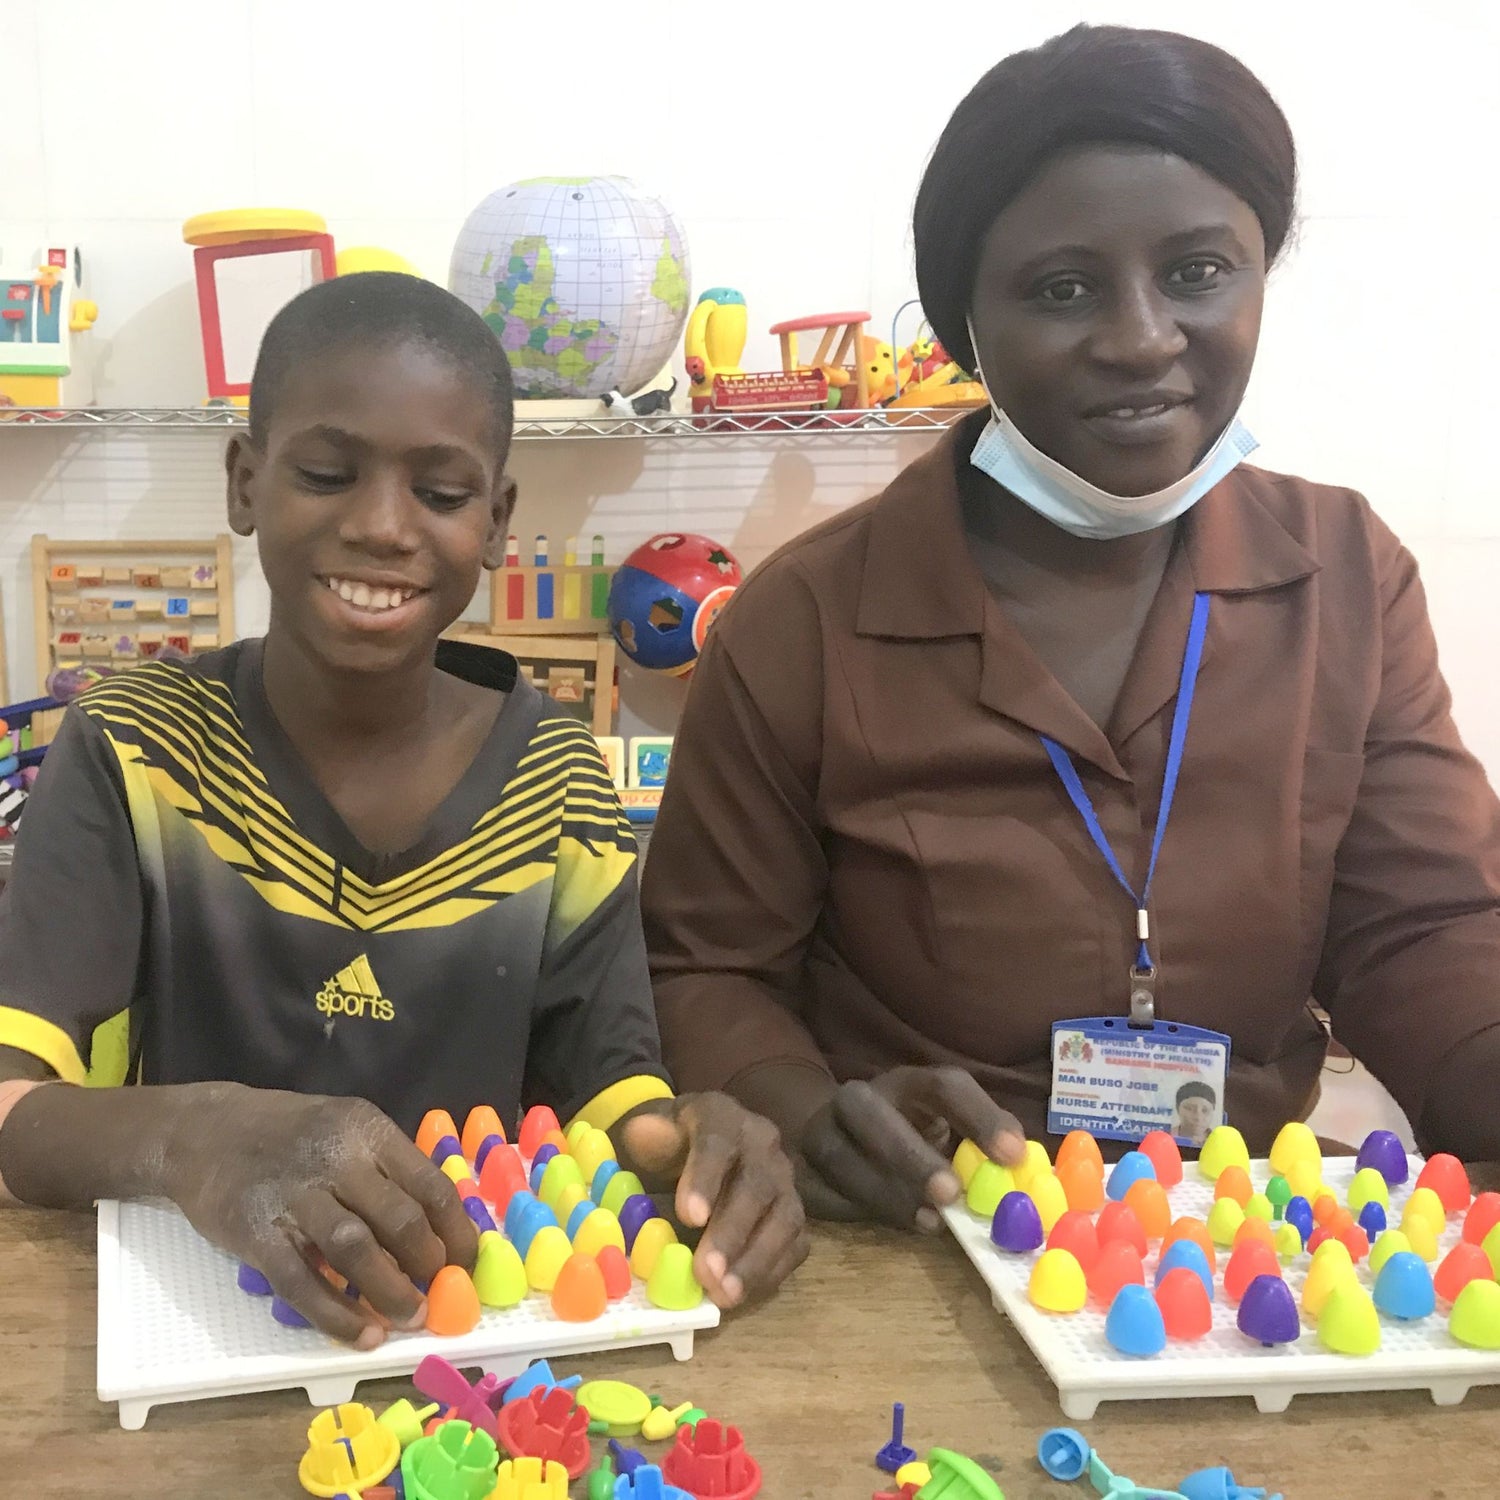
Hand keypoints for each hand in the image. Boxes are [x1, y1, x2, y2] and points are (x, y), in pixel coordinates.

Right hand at [165, 1083, 476, 1346]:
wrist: (200, 1132)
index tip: (465, 1261)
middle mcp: (335, 1157)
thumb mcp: (344, 1126)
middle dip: (427, 1263)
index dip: (455, 1229)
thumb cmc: (286, 1132)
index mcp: (366, 1129)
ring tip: (411, 1318)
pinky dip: (337, 1314)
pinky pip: (303, 1282)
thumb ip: (385, 1167)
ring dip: (390, 1291)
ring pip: (355, 1250)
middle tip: (438, 1292)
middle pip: (399, 1218)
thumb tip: (436, 1225)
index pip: (429, 1183)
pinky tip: (363, 1335)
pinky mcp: (255, 1233)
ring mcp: (293, 1196)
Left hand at [616, 1093, 808, 1309]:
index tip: (689, 1218)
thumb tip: (643, 1134)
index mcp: (721, 1117)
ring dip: (757, 1260)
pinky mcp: (792, 1213)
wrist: (689, 1146)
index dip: (706, 1179)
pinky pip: (796, 1243)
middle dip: (732, 1232)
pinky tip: (744, 1293)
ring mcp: (784, 1180)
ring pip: (786, 1217)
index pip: (718, 1142)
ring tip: (726, 1294)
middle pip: (757, 1185)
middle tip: (707, 1272)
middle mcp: (762, 1144)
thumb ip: (644, 1135)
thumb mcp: (647, 1133)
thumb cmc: (666, 1145)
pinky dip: (773, 1271)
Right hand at [794, 1066, 1024, 1230]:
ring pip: (837, 1155)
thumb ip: (981, 1144)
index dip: (979, 1116)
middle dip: (910, 1153)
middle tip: (951, 1192)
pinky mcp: (801, 1169)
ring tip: (930, 1222)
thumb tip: (1024, 1170)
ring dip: (884, 1191)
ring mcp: (820, 1131)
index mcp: (905, 1083)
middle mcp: (857, 1099)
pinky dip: (854, 1209)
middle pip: (871, 1113)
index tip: (1013, 1156)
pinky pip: (819, 1189)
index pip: (943, 1085)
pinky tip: (889, 1224)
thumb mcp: (947, 1128)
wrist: (834, 1135)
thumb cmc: (908, 1136)